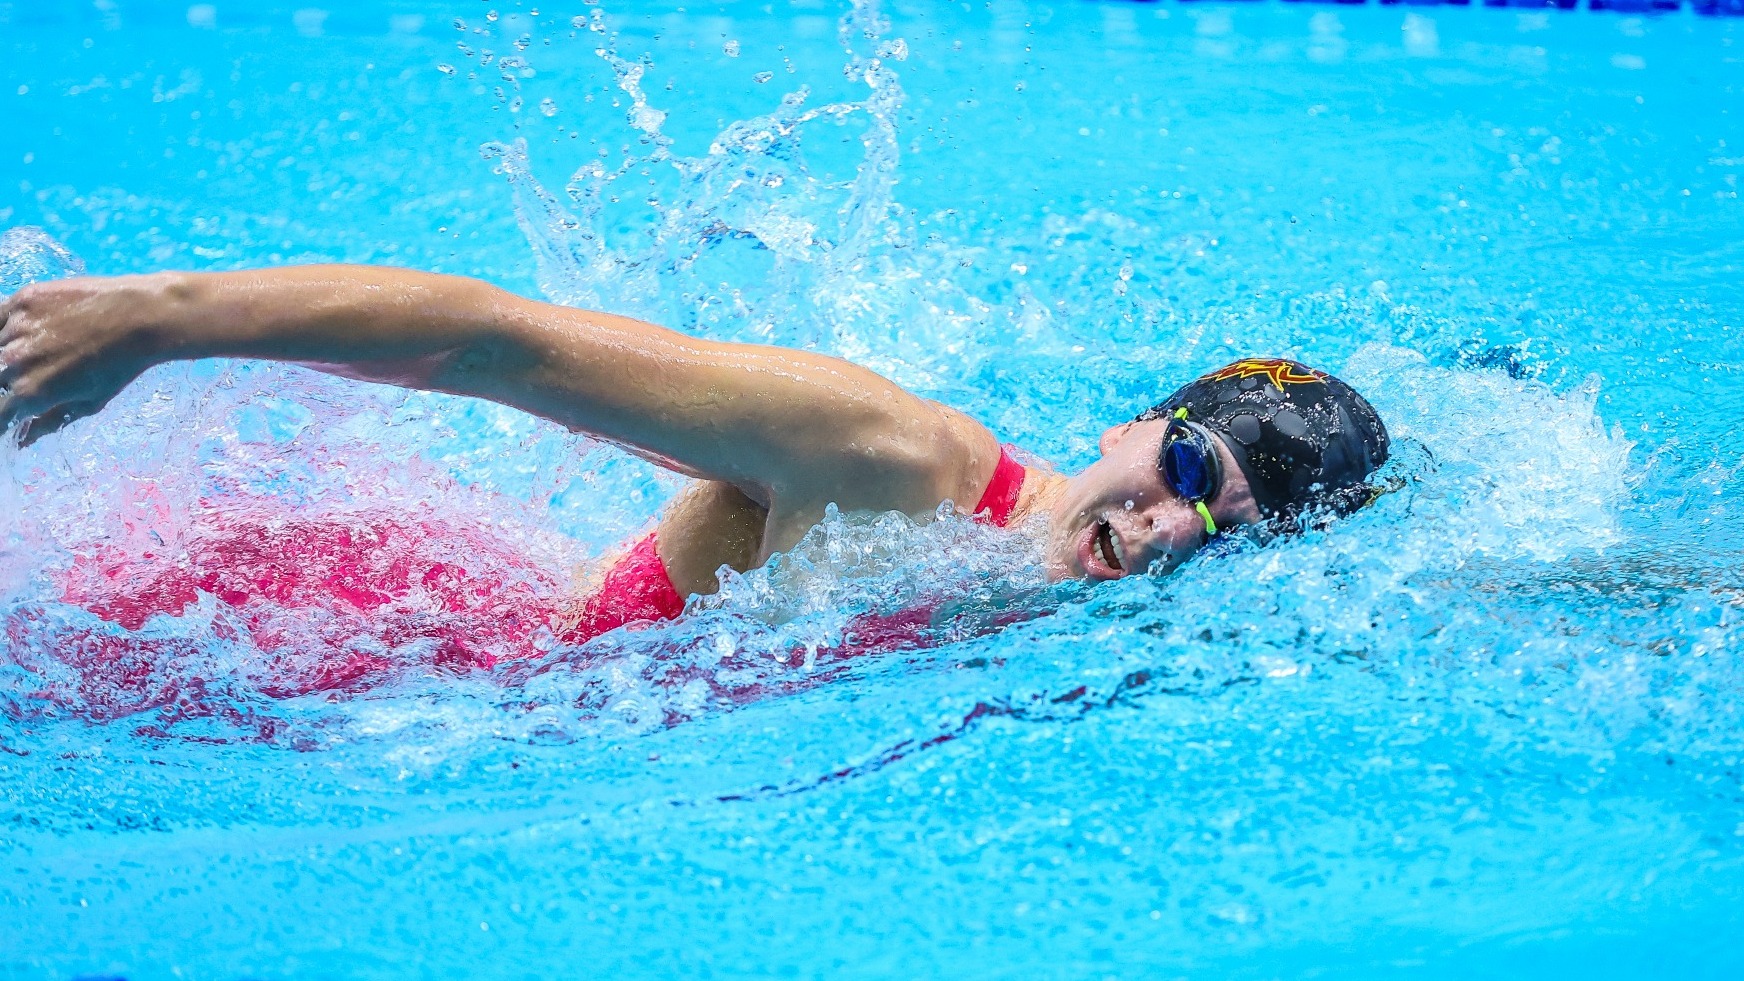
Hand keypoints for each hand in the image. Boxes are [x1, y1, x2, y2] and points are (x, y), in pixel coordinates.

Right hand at [0, 274, 171, 446]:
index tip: (10, 413)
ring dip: (6, 355)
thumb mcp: (90, 402)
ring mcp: (16, 328)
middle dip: (6, 385)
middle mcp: (14, 361)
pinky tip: (23, 332)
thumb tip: (22, 440)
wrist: (141, 316)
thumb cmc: (121, 365)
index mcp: (30, 392)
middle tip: (36, 377)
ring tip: (40, 352)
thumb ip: (50, 421)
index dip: (3, 417)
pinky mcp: (23, 300)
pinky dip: (6, 328)